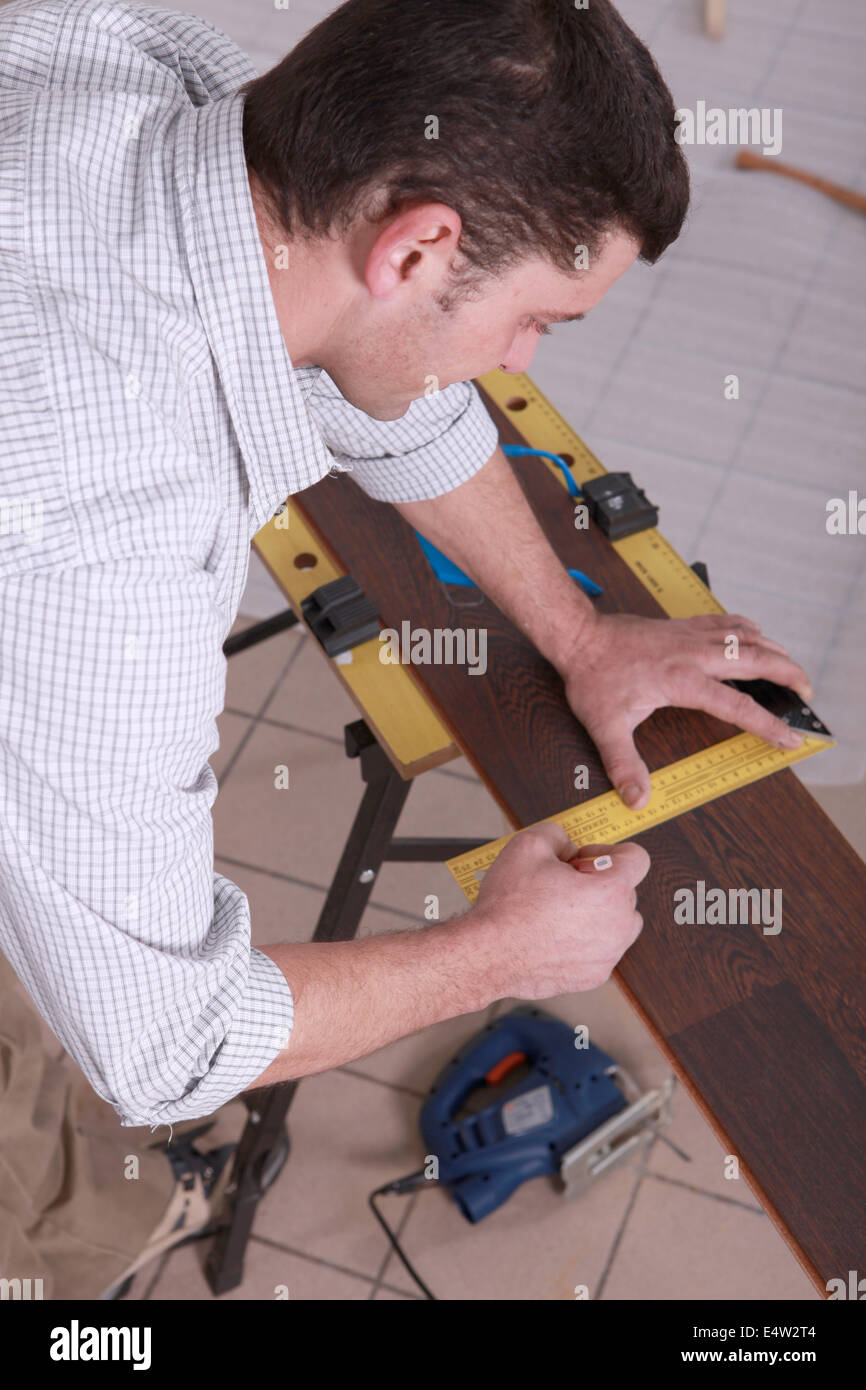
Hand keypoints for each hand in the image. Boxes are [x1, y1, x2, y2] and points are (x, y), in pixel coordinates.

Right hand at [472, 824, 648, 996]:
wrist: (488, 954)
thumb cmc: (508, 906)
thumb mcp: (529, 844)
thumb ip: (559, 834)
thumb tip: (568, 845)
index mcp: (611, 891)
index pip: (637, 858)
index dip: (609, 851)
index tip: (585, 859)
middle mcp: (618, 926)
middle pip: (625, 891)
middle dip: (598, 882)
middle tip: (562, 883)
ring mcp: (608, 954)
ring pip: (617, 922)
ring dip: (597, 912)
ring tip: (560, 910)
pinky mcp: (593, 976)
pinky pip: (600, 949)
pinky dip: (585, 939)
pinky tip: (554, 933)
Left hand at [559, 611, 812, 808]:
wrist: (578, 636)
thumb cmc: (593, 678)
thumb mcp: (606, 727)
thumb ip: (624, 764)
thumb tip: (637, 798)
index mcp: (683, 681)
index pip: (738, 706)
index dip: (768, 725)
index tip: (790, 738)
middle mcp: (694, 655)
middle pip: (756, 660)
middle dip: (788, 674)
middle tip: (807, 692)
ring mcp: (690, 636)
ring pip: (745, 637)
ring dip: (773, 649)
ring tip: (792, 665)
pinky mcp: (681, 626)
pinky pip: (724, 622)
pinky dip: (746, 627)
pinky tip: (755, 632)